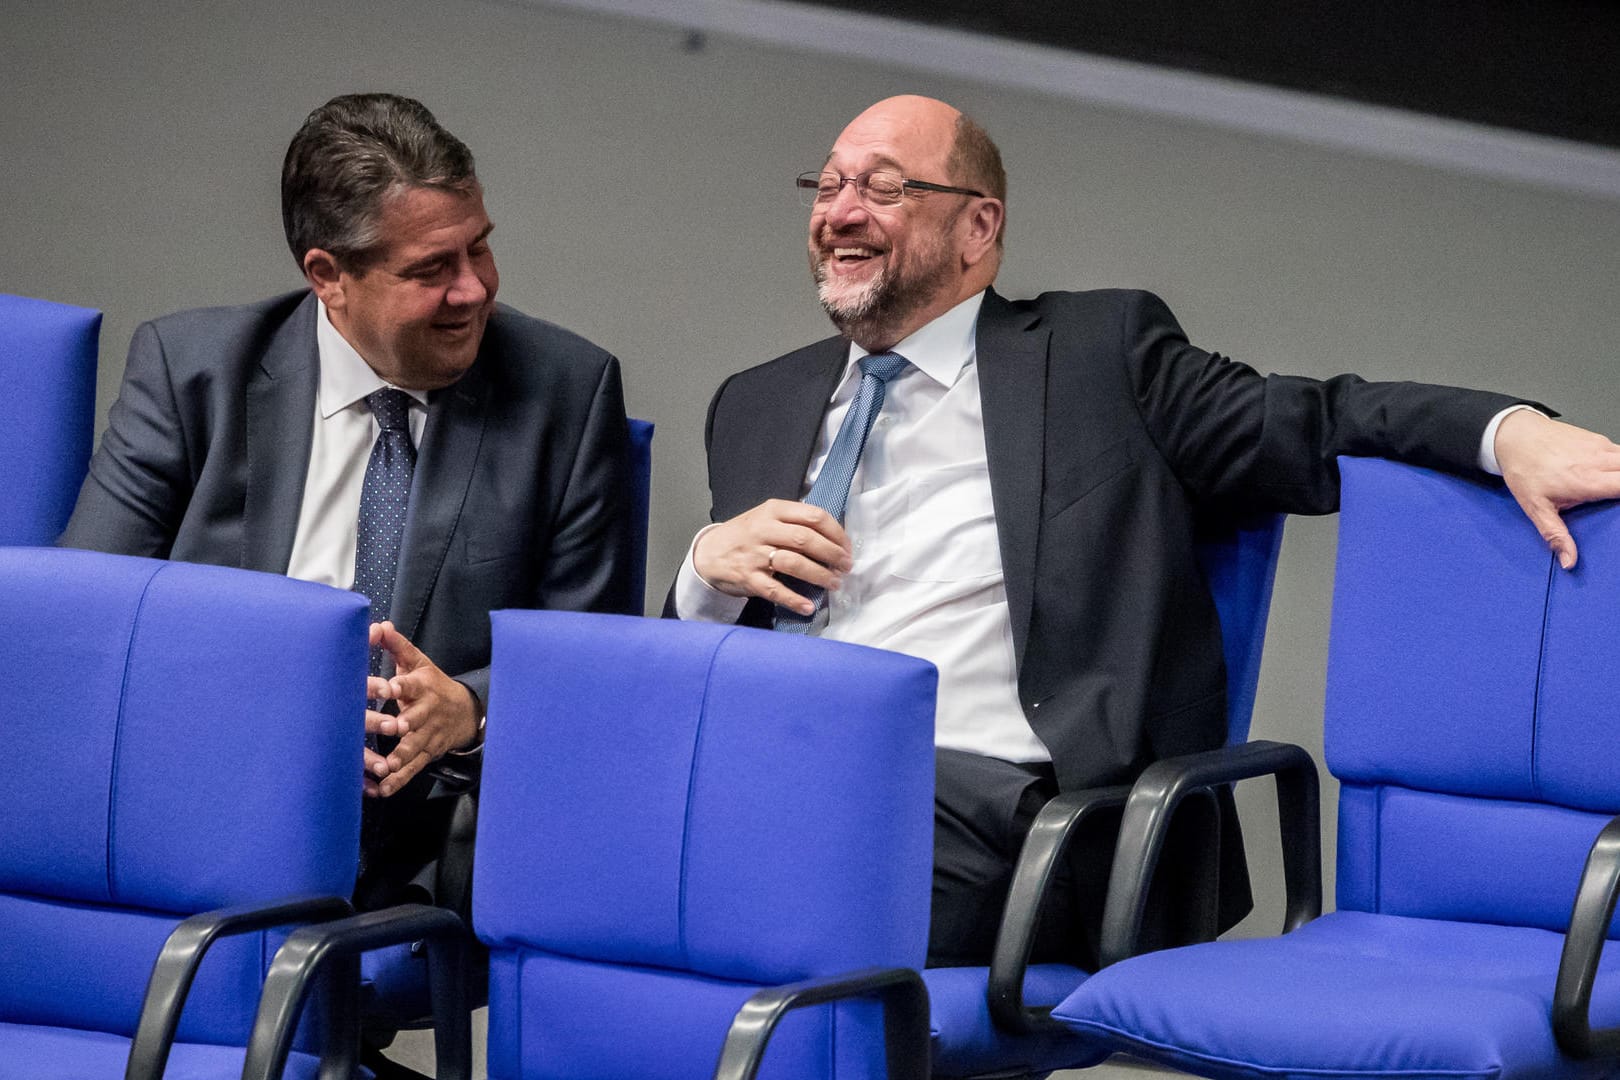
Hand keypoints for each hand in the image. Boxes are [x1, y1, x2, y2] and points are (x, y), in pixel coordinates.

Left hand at [363, 621, 480, 797]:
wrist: (464, 712)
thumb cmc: (431, 684)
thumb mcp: (418, 662)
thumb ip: (396, 645)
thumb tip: (377, 625)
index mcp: (423, 687)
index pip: (411, 684)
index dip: (400, 685)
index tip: (388, 687)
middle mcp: (427, 712)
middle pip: (416, 718)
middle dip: (406, 723)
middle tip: (394, 727)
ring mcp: (428, 735)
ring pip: (415, 747)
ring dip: (400, 757)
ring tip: (385, 767)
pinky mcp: (427, 754)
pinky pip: (412, 769)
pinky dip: (398, 781)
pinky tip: (382, 790)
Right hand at [693, 499, 852, 615]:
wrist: (709, 553)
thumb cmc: (745, 536)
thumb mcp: (767, 518)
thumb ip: (795, 522)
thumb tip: (834, 538)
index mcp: (773, 510)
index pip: (813, 516)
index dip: (836, 533)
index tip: (847, 547)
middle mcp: (764, 529)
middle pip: (806, 539)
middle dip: (832, 554)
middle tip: (846, 567)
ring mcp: (754, 554)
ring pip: (794, 563)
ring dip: (819, 575)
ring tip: (834, 584)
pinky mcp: (748, 577)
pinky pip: (775, 590)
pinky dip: (794, 599)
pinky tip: (808, 607)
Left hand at [1495, 410, 1619, 568]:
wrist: (1514, 436)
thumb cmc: (1524, 469)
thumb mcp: (1536, 507)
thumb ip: (1555, 534)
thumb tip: (1569, 561)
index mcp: (1588, 481)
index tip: (1618, 508)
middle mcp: (1599, 461)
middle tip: (1614, 501)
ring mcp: (1601, 447)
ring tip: (1611, 490)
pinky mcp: (1598, 439)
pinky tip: (1613, 474)